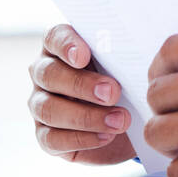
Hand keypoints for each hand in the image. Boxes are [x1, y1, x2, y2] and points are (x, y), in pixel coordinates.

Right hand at [27, 24, 136, 164]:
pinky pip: (53, 139)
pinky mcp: (45, 135)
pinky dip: (82, 138)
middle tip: (113, 92)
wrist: (128, 121)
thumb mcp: (126, 65)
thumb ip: (123, 54)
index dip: (66, 45)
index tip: (83, 56)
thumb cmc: (126, 81)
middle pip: (49, 74)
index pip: (54, 37)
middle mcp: (45, 73)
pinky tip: (107, 136)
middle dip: (82, 84)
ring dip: (86, 116)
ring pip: (48, 109)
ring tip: (120, 120)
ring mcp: (40, 104)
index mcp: (62, 47)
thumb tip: (137, 50)